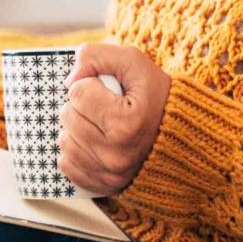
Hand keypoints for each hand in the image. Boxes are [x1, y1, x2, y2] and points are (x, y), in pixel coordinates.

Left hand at [57, 42, 172, 196]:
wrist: (178, 134)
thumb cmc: (153, 95)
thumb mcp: (133, 62)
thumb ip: (96, 56)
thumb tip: (69, 78)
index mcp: (127, 123)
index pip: (77, 93)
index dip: (89, 84)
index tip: (109, 91)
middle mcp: (117, 154)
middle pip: (68, 116)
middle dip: (80, 105)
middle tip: (104, 106)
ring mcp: (109, 173)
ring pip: (64, 140)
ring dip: (76, 127)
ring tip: (100, 124)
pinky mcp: (101, 185)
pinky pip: (66, 163)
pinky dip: (75, 149)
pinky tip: (94, 142)